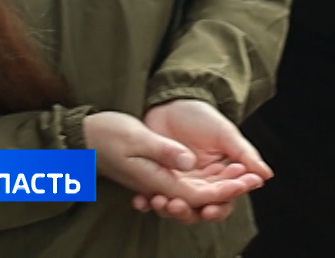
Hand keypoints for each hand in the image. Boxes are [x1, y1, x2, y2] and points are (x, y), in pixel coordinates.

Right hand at [82, 110, 260, 222]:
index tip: (248, 180)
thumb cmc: (107, 135)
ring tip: (241, 172)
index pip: (198, 196)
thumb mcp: (138, 138)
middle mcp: (158, 186)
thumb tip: (190, 161)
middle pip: (198, 199)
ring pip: (192, 192)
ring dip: (216, 186)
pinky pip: (182, 184)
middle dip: (226, 192)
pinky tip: (220, 169)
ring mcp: (156, 181)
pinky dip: (203, 179)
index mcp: (157, 181)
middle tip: (252, 177)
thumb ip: (165, 151)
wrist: (82, 138)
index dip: (225, 191)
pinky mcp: (154, 174)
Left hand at [129, 100, 271, 222]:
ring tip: (161, 201)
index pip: (226, 198)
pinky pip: (153, 198)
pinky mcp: (157, 182)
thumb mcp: (225, 133)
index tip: (212, 205)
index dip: (222, 203)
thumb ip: (245, 155)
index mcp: (221, 177)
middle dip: (190, 211)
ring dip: (169, 210)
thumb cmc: (201, 117)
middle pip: (200, 209)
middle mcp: (201, 186)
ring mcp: (179, 185)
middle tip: (180, 205)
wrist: (170, 104)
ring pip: (177, 208)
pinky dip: (148, 203)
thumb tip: (266, 175)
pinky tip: (142, 201)